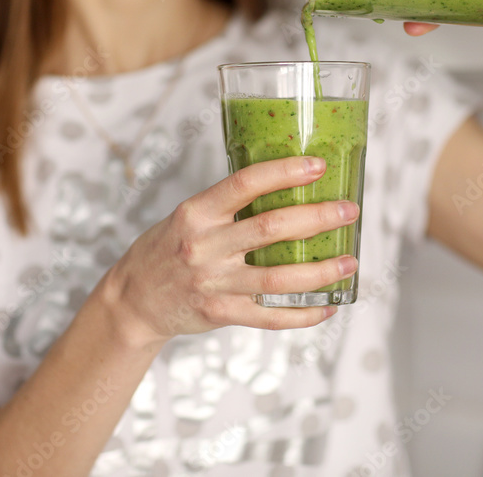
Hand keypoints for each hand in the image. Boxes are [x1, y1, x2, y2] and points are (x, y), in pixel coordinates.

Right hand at [96, 156, 358, 347]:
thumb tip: (285, 184)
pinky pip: (271, 316)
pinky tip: (327, 305)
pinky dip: (303, 313)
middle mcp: (204, 246)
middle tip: (348, 211)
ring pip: (278, 276)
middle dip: (317, 218)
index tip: (318, 166)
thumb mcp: (188, 217)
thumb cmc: (167, 250)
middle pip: (270, 228)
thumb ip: (228, 206)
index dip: (284, 172)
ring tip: (349, 261)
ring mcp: (213, 283)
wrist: (133, 300)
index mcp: (196, 213)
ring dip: (321, 270)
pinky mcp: (221, 313)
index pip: (244, 183)